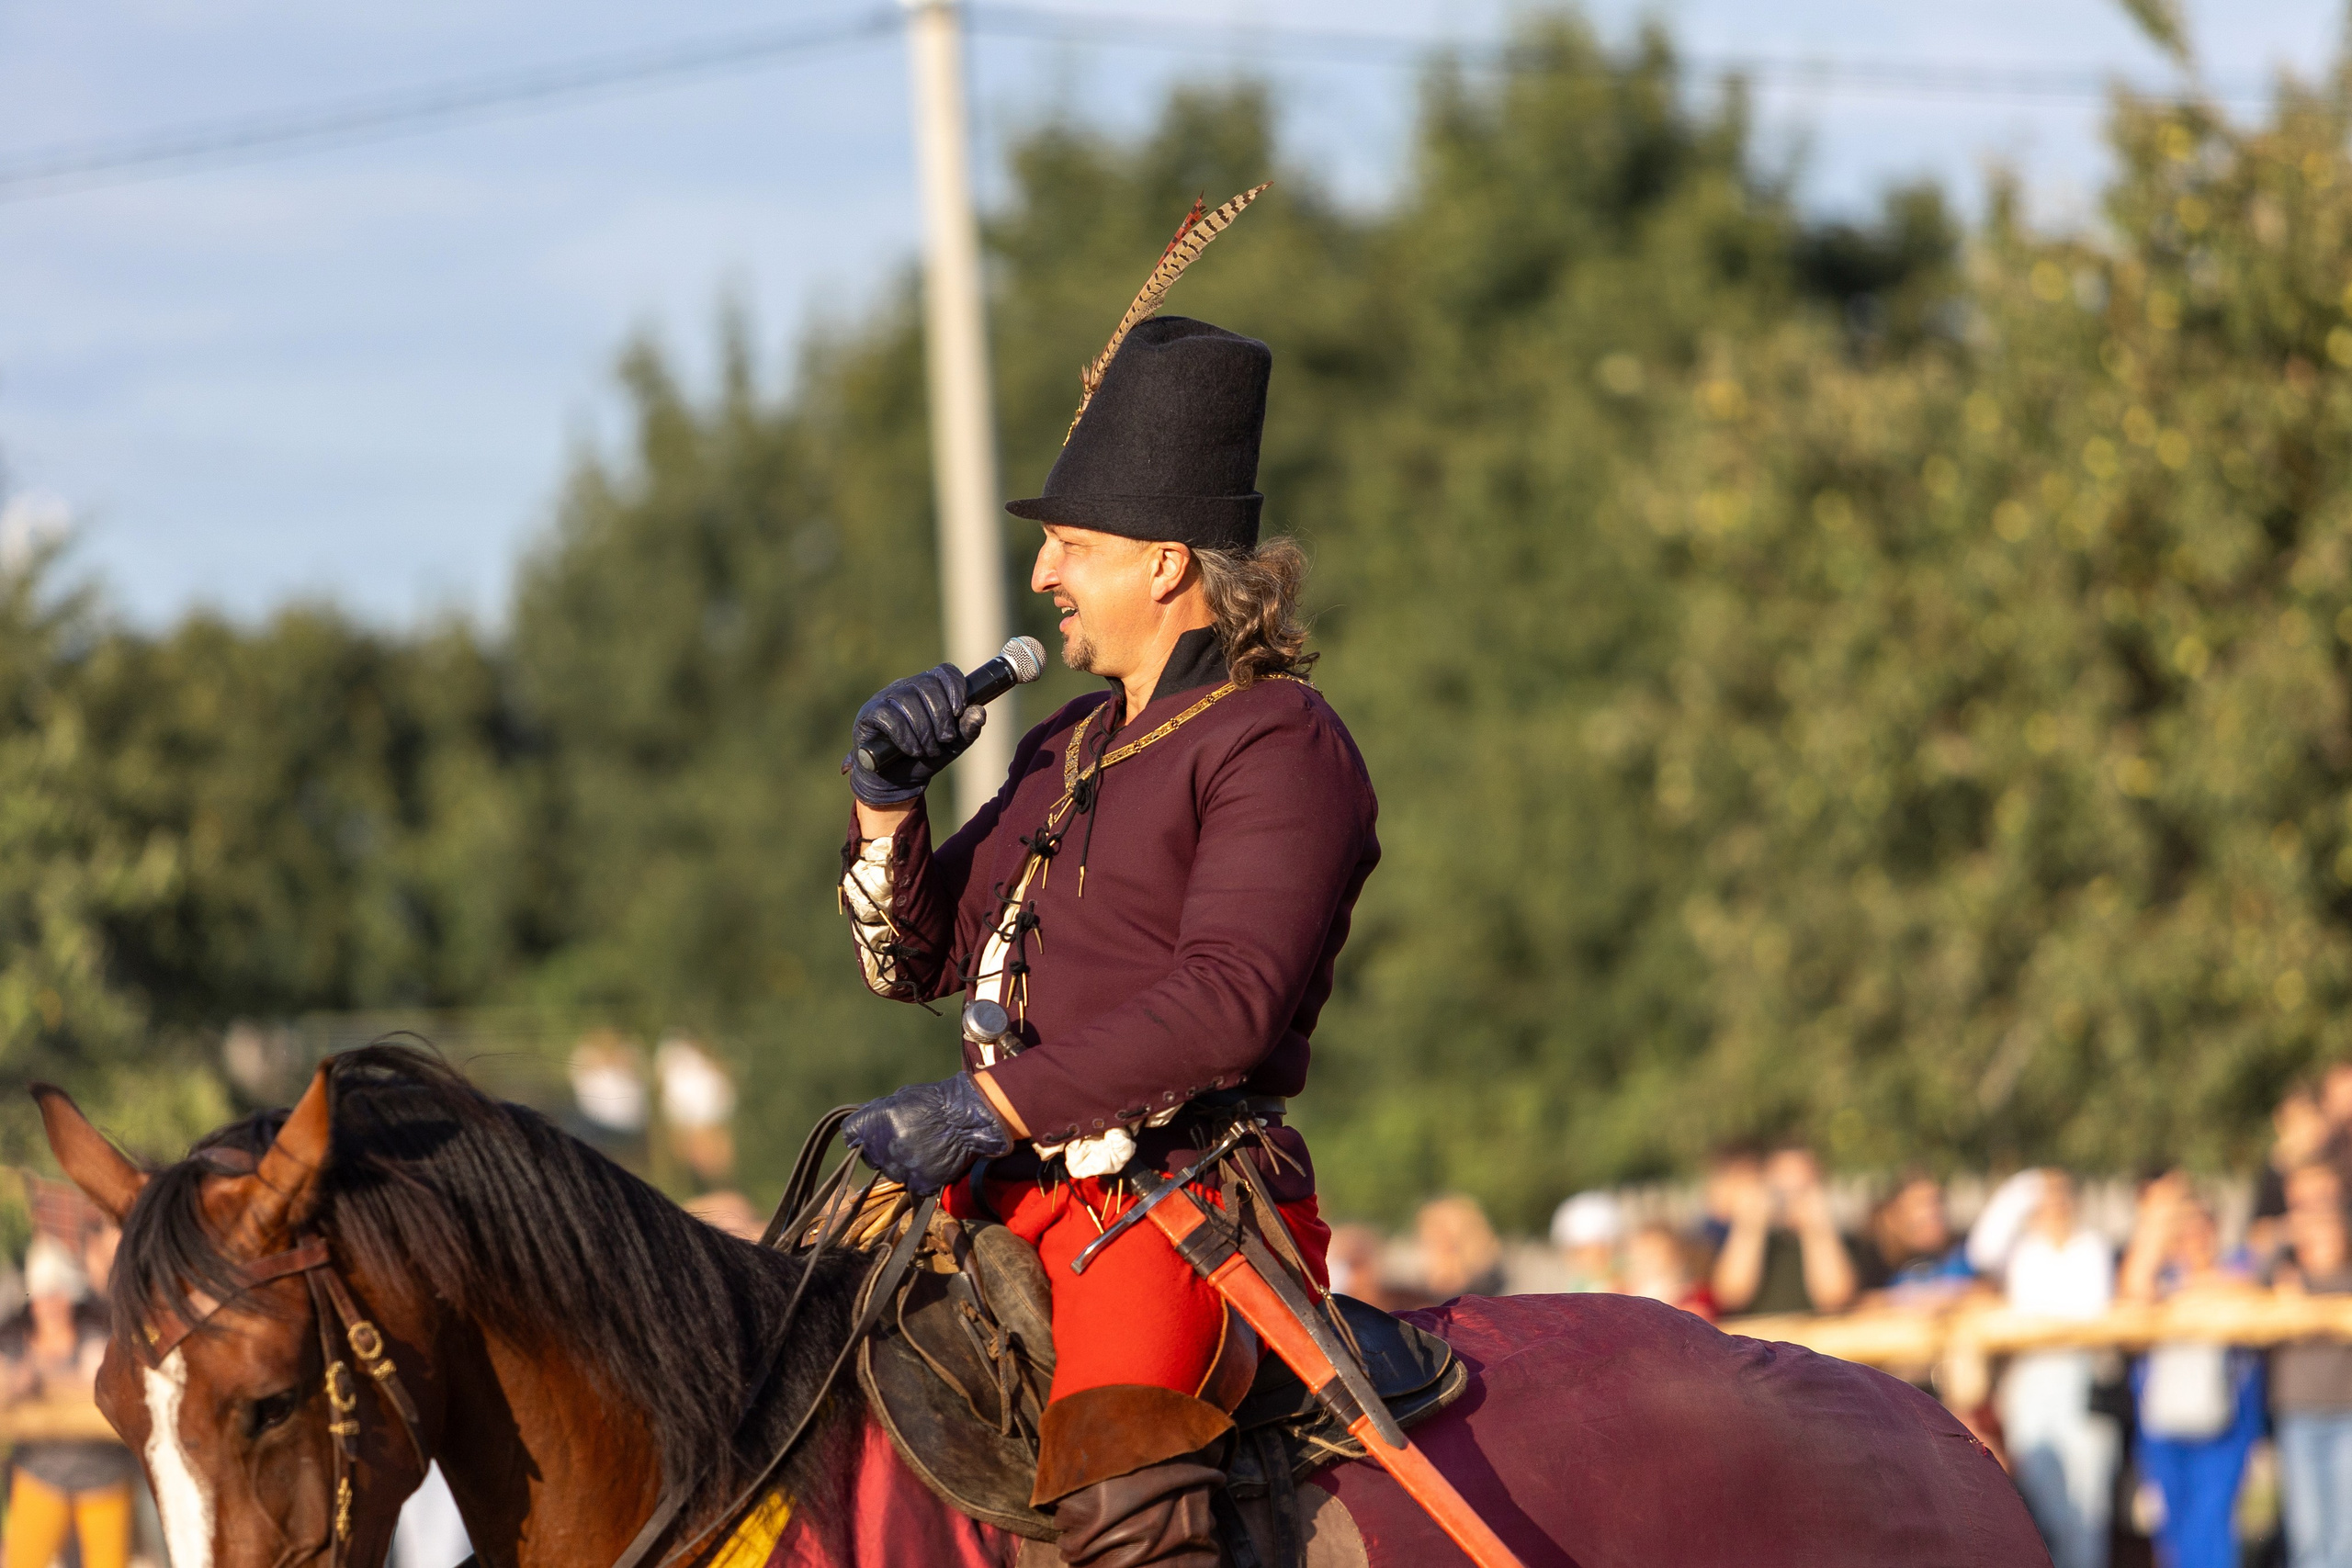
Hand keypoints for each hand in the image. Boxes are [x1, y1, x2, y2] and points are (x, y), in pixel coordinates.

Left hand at [843, 1073, 1013, 1193]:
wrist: (969, 1117)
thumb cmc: (937, 1101)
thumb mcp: (902, 1097)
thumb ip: (880, 1112)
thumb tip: (867, 1124)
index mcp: (875, 1121)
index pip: (849, 1133)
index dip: (859, 1134)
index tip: (868, 1135)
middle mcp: (883, 1147)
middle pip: (869, 1156)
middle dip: (880, 1150)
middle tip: (903, 1141)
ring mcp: (900, 1167)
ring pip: (890, 1172)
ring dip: (900, 1164)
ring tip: (921, 1150)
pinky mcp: (918, 1182)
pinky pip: (911, 1183)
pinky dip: (919, 1176)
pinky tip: (931, 1161)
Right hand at [847, 664, 986, 806]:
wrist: (895, 782)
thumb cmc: (923, 758)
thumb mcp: (951, 746)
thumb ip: (967, 730)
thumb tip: (980, 711)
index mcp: (927, 690)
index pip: (943, 672)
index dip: (954, 686)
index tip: (959, 710)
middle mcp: (905, 688)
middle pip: (926, 685)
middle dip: (940, 715)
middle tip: (945, 739)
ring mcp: (884, 698)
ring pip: (907, 700)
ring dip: (924, 729)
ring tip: (928, 750)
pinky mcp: (868, 714)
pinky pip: (889, 716)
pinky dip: (905, 735)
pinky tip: (913, 750)